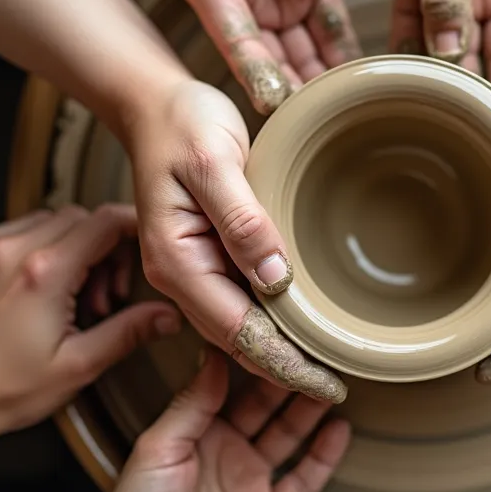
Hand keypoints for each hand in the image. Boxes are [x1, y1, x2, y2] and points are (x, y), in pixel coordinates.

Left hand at [0, 205, 181, 433]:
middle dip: (105, 248)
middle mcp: (11, 249)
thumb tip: (168, 315)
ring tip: (73, 297)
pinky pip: (19, 229)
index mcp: (43, 272)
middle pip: (81, 217)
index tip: (146, 250)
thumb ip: (128, 332)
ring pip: (51, 220)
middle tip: (105, 295)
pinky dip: (41, 248)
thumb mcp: (77, 366)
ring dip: (73, 246)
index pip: (106, 220)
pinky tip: (42, 290)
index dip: (135, 229)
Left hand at [81, 350, 351, 491]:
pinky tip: (339, 432)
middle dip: (291, 380)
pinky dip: (323, 458)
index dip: (256, 362)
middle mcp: (228, 447)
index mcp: (198, 428)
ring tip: (334, 383)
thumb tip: (214, 356)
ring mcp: (249, 479)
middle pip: (269, 406)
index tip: (277, 334)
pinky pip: (302, 482)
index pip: (234, 385)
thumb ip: (191, 404)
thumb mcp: (158, 448)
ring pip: (290, 436)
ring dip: (312, 411)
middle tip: (316, 352)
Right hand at [131, 80, 347, 402]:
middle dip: (283, 369)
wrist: (154, 102)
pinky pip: (238, 301)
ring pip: (237, 326)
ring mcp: (190, 268)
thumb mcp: (214, 163)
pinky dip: (269, 322)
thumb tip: (276, 280)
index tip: (323, 385)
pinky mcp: (204, 256)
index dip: (281, 362)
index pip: (236, 330)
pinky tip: (298, 326)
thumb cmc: (181, 124)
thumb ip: (243, 222)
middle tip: (336, 388)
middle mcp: (179, 275)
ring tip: (325, 368)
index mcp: (176, 261)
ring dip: (278, 350)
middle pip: (236, 340)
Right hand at [174, 0, 365, 113]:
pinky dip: (343, 52)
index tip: (274, 102)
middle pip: (270, 56)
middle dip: (295, 89)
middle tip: (318, 120)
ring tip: (346, 108)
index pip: (235, 40)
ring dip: (323, 78)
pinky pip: (325, 28)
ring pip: (301, 50)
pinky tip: (363, 78)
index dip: (256, 72)